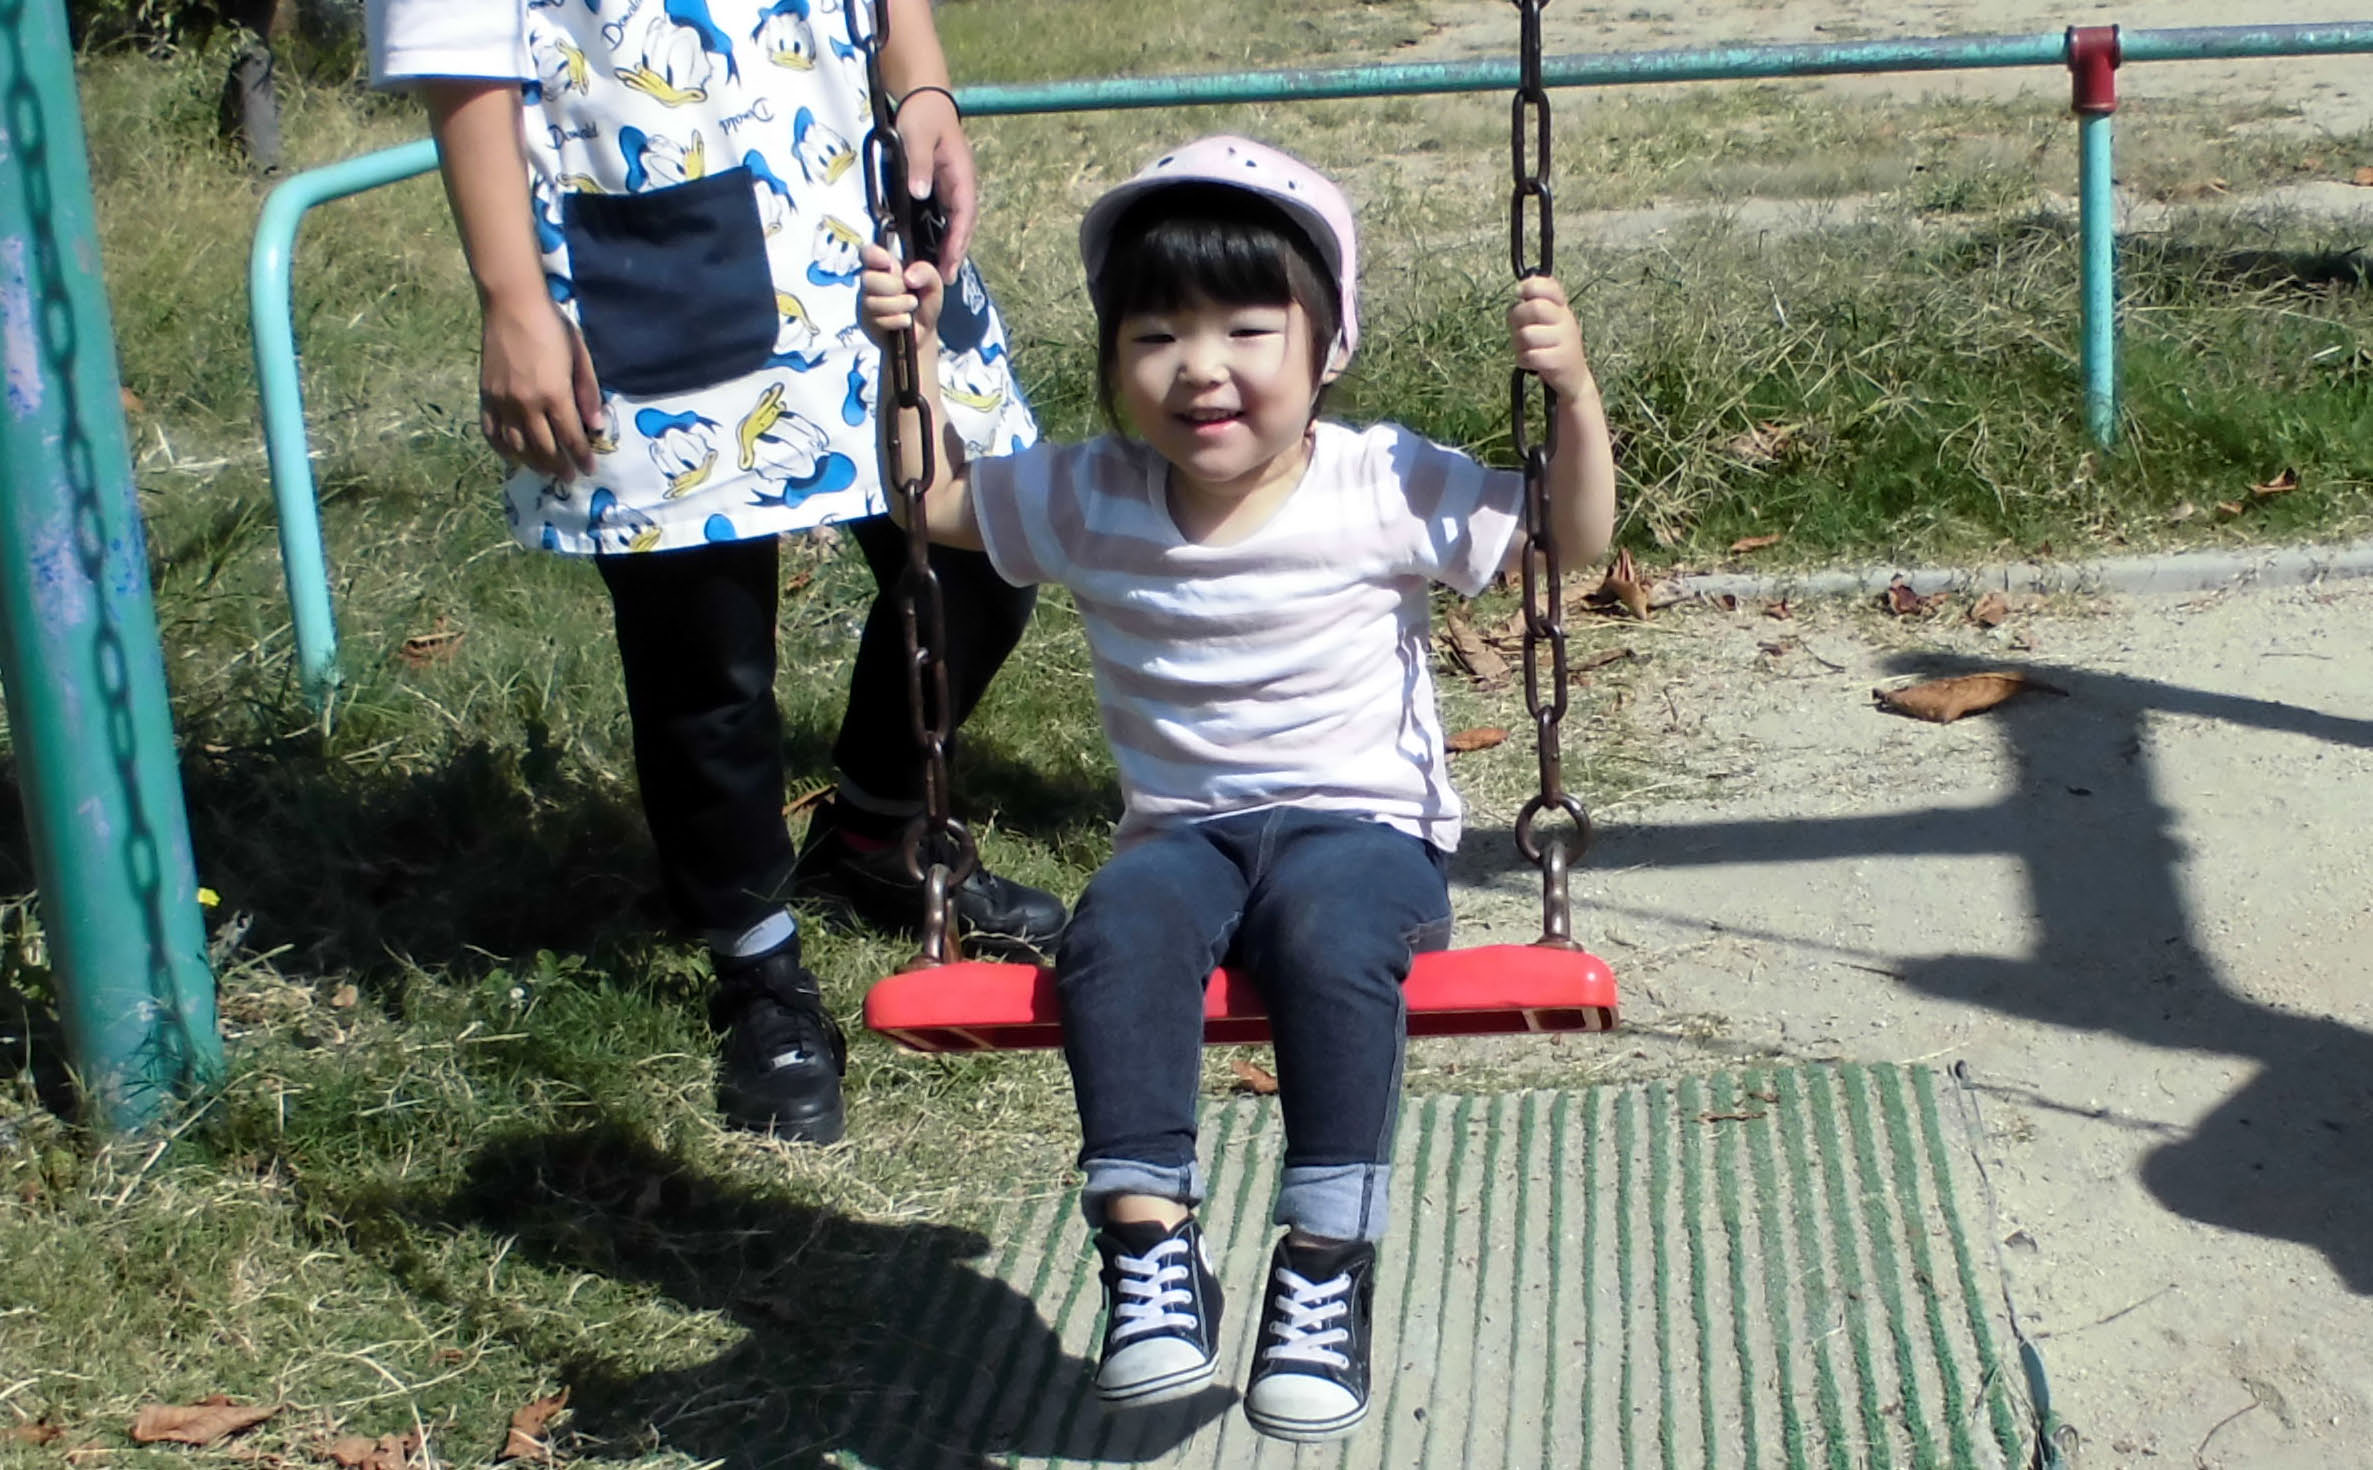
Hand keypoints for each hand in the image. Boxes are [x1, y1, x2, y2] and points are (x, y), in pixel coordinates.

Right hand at [479, 297, 599, 480]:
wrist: (512, 304)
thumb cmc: (551, 326)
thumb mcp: (579, 356)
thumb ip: (588, 393)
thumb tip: (596, 426)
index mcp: (554, 394)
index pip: (571, 437)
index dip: (582, 457)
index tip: (589, 469)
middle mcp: (526, 404)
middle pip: (544, 449)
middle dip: (559, 467)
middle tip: (568, 477)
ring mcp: (503, 402)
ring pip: (517, 446)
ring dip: (533, 463)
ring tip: (545, 471)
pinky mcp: (485, 396)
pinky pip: (491, 432)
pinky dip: (502, 449)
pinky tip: (513, 456)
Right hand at [860, 242, 946, 344]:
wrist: (924, 333)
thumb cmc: (924, 303)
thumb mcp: (933, 284)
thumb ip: (926, 272)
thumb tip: (908, 277)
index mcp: (885, 267)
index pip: (867, 254)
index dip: (873, 255)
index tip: (887, 262)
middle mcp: (871, 283)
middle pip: (868, 279)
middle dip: (893, 286)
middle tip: (908, 292)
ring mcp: (866, 303)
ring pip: (873, 302)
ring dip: (899, 305)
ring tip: (911, 306)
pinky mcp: (867, 323)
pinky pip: (879, 321)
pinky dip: (898, 321)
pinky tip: (905, 320)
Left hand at [893, 86, 974, 281]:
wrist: (923, 97)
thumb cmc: (922, 115)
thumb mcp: (917, 136)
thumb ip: (919, 165)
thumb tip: (921, 194)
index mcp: (960, 174)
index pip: (964, 214)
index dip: (958, 240)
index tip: (951, 262)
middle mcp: (961, 183)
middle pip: (963, 224)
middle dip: (957, 252)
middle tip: (946, 279)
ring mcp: (952, 185)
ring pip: (955, 222)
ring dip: (950, 246)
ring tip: (941, 272)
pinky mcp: (941, 185)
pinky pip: (945, 215)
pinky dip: (942, 234)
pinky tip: (932, 248)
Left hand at [1508, 275, 1594, 399]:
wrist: (1574, 379)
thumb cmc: (1552, 347)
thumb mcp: (1549, 322)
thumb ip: (1534, 305)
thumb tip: (1519, 288)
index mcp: (1561, 307)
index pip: (1549, 285)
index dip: (1530, 286)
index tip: (1520, 294)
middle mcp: (1565, 320)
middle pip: (1534, 308)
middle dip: (1516, 318)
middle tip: (1517, 329)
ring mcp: (1564, 340)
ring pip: (1527, 334)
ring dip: (1517, 344)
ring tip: (1524, 349)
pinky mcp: (1559, 360)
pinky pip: (1530, 356)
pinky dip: (1522, 360)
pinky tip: (1529, 362)